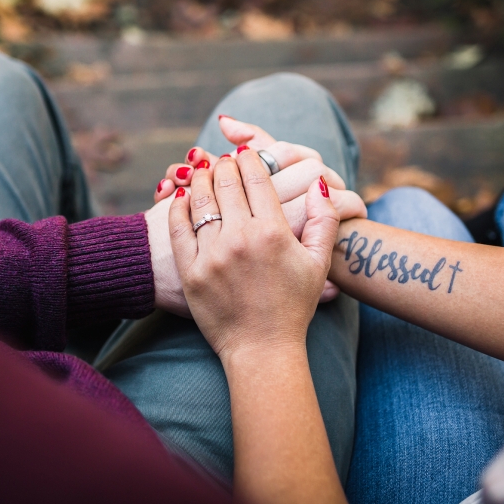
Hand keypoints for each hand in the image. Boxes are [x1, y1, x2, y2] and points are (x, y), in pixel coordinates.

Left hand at [168, 145, 339, 357]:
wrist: (261, 348)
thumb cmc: (293, 306)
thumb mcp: (319, 264)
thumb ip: (324, 220)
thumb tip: (319, 185)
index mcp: (274, 232)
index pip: (256, 179)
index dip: (249, 160)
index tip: (245, 154)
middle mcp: (242, 239)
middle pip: (226, 182)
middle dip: (224, 165)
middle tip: (223, 160)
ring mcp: (213, 254)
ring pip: (201, 200)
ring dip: (201, 179)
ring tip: (203, 170)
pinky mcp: (192, 270)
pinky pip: (179, 228)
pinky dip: (179, 207)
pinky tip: (183, 196)